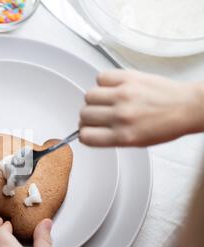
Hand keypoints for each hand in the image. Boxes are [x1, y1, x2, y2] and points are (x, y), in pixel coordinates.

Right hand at [80, 70, 203, 146]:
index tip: (88, 130)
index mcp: (123, 136)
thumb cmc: (166, 125)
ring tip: (106, 99)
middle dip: (88, 116)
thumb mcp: (136, 142)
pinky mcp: (129, 78)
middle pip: (84, 114)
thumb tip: (89, 130)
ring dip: (94, 99)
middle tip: (99, 114)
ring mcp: (124, 95)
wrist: (187, 107)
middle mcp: (121, 116)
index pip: (86, 136)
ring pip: (88, 95)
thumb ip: (110, 137)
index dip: (85, 132)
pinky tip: (112, 87)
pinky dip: (103, 82)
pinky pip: (101, 77)